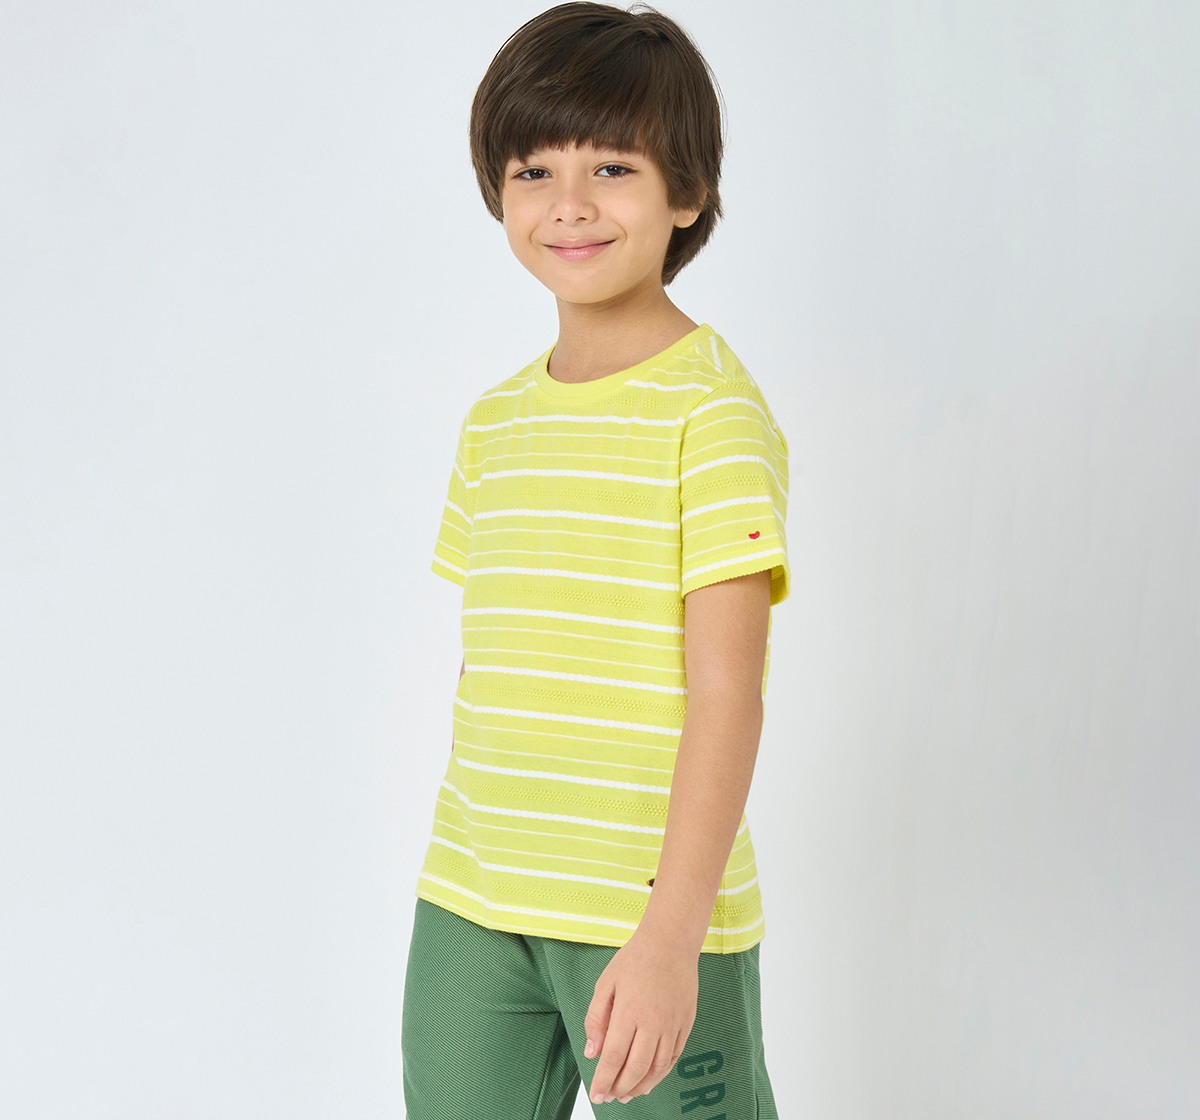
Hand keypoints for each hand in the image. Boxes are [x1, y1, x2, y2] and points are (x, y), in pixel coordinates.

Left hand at [583, 931, 697, 1104]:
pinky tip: (650, 1079)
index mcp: (629, 1011)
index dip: (604, 1080)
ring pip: (658, 1068)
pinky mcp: (686, 1023)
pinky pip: (674, 1057)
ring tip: (628, 1095)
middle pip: (636, 1068)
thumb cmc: (635, 959)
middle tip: (610, 1097)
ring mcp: (673, 1025)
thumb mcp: (606, 983)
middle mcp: (653, 1023)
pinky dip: (661, 1073)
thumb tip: (593, 1052)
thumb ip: (596, 1019)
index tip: (596, 1095)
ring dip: (641, 1086)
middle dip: (620, 1088)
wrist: (670, 942)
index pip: (614, 1057)